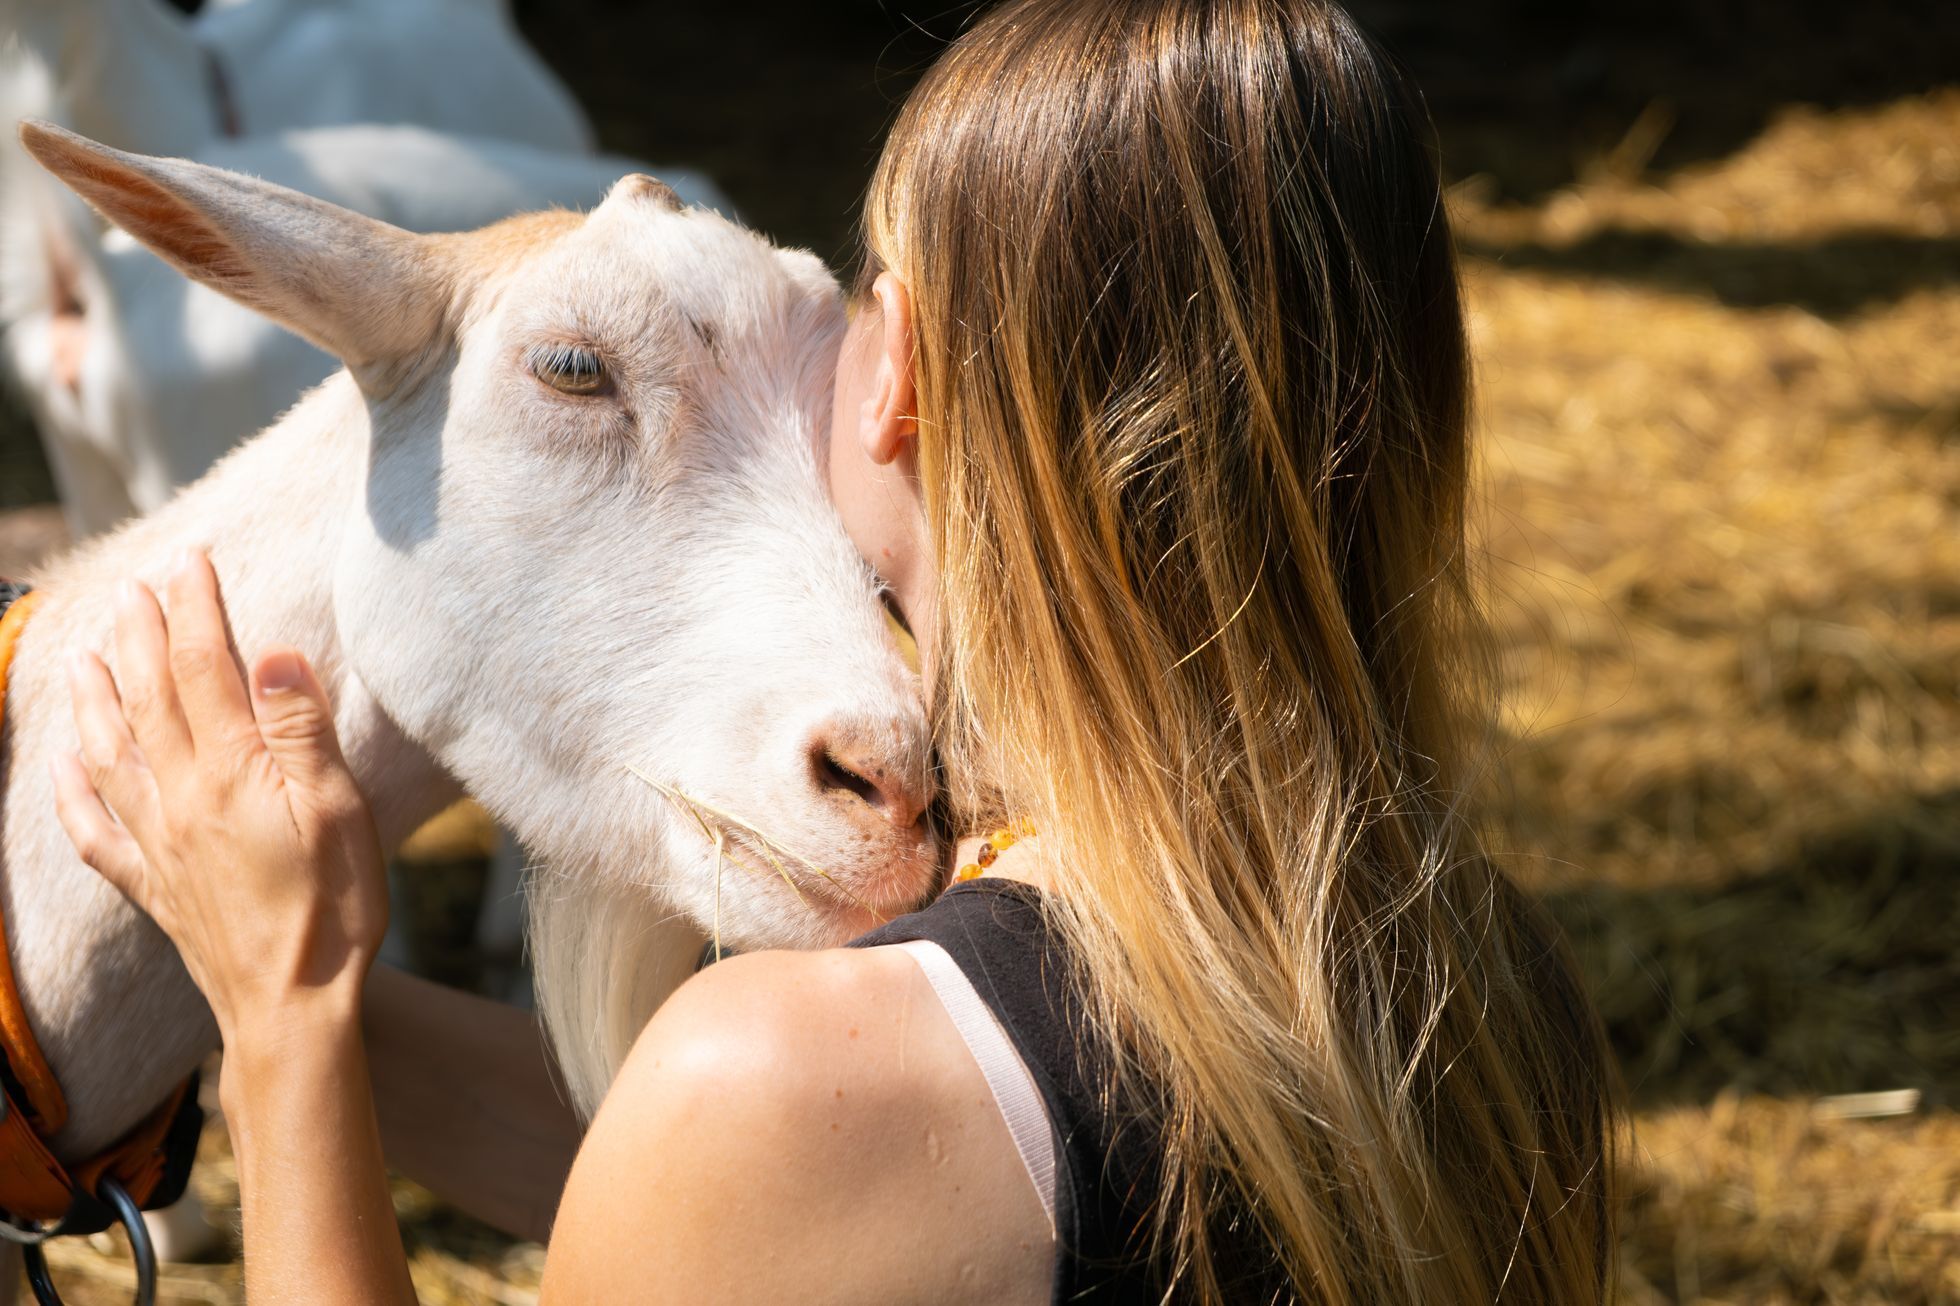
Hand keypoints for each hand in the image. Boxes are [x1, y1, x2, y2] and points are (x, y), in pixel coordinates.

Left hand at [50, 551, 385, 1044]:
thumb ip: (301, 730)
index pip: (205, 669)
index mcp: (229, 774)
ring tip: (85, 654)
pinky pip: (96, 830)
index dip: (196, 610)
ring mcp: (158, 843)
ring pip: (111, 752)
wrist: (291, 1007)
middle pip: (150, 699)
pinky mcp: (153, 884)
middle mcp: (179, 799)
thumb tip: (273, 654)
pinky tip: (64, 765)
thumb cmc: (332, 911)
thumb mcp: (339, 811)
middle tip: (134, 587)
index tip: (193, 563)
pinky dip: (72, 791)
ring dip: (96, 697)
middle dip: (140, 636)